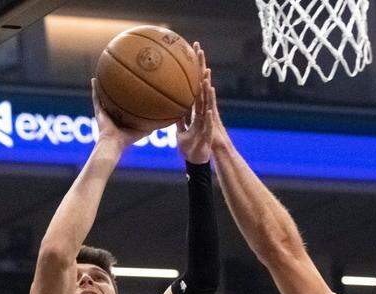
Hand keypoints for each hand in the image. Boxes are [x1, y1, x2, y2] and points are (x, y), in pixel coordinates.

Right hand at [90, 78, 147, 149]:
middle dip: (114, 92)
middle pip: (112, 100)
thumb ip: (150, 126)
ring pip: (103, 97)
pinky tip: (94, 79)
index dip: (126, 100)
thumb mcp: (142, 131)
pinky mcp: (98, 111)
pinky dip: (95, 88)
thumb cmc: (127, 139)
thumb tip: (162, 122)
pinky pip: (96, 98)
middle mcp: (111, 114)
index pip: (123, 107)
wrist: (114, 142)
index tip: (130, 90)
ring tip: (103, 76)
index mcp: (120, 119)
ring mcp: (104, 112)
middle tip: (117, 80)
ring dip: (103, 88)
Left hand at [177, 43, 212, 163]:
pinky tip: (210, 110)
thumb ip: (177, 118)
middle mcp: (203, 111)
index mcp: (196, 109)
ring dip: (206, 91)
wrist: (198, 160)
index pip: (194, 85)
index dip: (193, 69)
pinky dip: (209, 117)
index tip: (191, 52)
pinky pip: (209, 125)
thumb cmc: (190, 145)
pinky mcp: (208, 134)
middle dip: (201, 69)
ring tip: (205, 78)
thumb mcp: (180, 129)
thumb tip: (166, 110)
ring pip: (207, 103)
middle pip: (202, 87)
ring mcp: (207, 120)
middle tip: (198, 50)